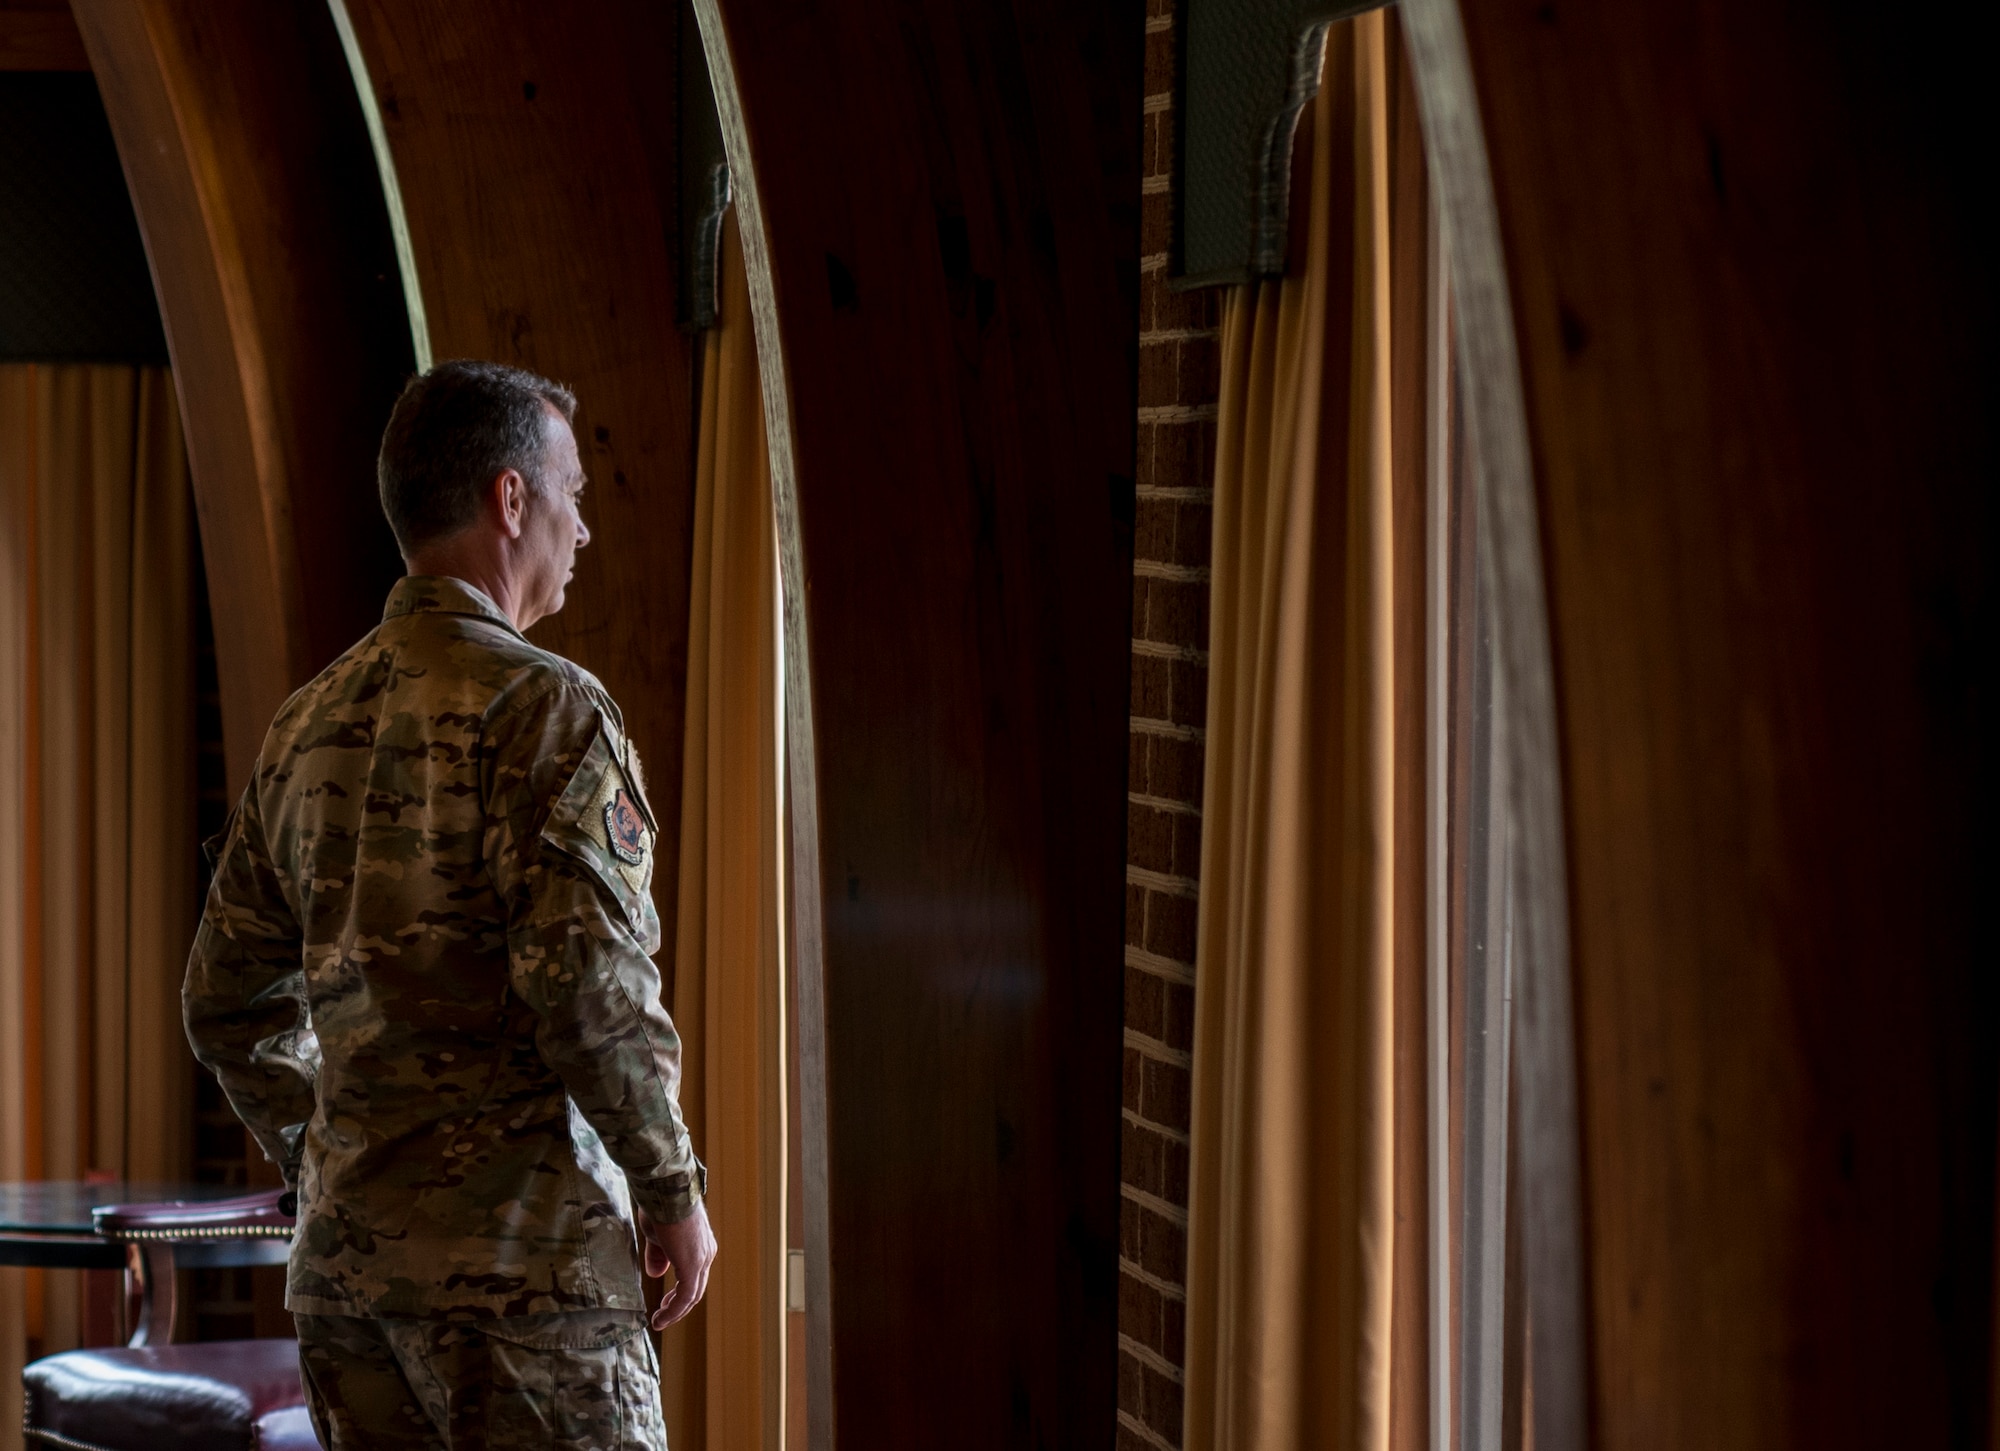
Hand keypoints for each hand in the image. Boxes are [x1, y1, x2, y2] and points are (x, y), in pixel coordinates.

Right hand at [640, 1199, 716, 1329]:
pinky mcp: (693, 1265)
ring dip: (676, 1311)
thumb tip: (655, 1274)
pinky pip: (685, 1296)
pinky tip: (660, 1318)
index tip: (666, 1303)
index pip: (694, 1275)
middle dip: (679, 1305)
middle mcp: (706, 1253)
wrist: (665, 1192)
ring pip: (692, 1294)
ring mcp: (702, 1259)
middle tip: (664, 1315)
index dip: (680, 1292)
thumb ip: (659, 1255)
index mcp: (701, 1245)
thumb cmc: (660, 1207)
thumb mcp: (657, 1235)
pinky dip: (674, 1310)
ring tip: (660, 1322)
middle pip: (696, 1288)